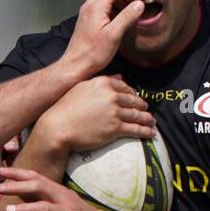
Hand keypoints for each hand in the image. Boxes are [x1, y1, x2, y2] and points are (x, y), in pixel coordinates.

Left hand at [0, 166, 120, 210]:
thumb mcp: (60, 204)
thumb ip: (42, 198)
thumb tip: (20, 192)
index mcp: (58, 191)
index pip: (35, 177)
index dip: (17, 173)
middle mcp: (62, 197)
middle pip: (37, 186)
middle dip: (16, 186)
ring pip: (45, 206)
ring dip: (26, 207)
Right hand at [34, 76, 153, 153]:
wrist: (58, 127)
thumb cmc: (65, 108)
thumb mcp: (82, 88)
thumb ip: (102, 81)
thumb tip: (120, 78)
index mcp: (104, 83)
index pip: (125, 88)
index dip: (134, 95)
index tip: (137, 100)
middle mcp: (111, 96)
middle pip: (134, 101)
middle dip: (142, 107)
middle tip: (147, 111)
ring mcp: (114, 112)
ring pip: (137, 115)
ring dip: (147, 119)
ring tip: (152, 122)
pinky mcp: (115, 128)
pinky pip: (135, 129)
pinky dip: (145, 131)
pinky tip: (151, 133)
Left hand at [61, 0, 148, 75]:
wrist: (75, 65)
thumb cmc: (94, 53)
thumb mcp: (114, 35)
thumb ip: (127, 17)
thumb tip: (139, 4)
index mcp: (96, 7)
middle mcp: (89, 5)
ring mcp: (87, 11)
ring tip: (131, 6)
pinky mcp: (88, 18)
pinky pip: (101, 2)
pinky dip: (113, 3)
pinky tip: (121, 15)